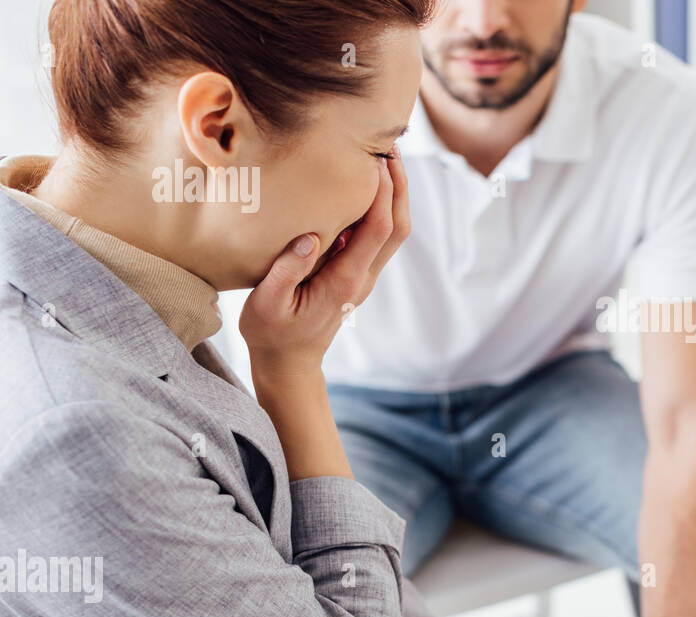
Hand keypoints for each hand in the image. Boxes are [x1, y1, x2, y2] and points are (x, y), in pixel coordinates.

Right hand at [240, 154, 409, 377]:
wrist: (289, 362)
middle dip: (400, 185)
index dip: (383, 191)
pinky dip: (381, 206)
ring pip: (394, 231)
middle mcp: (363, 276)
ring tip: (384, 157)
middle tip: (390, 145)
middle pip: (398, 226)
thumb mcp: (266, 305)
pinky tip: (364, 185)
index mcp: (345, 280)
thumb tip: (309, 236)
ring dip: (395, 194)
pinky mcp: (356, 272)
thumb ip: (286, 271)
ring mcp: (363, 274)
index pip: (378, 229)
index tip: (376, 158)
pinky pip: (379, 235)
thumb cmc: (271, 333)